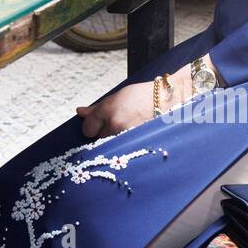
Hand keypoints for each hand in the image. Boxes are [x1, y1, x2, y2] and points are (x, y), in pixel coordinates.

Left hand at [76, 63, 194, 137]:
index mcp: (108, 110)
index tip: (97, 124)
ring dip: (114, 140)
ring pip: (110, 145)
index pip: (87, 128)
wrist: (168, 101)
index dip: (91, 126)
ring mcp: (126, 136)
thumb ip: (96, 108)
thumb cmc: (142, 96)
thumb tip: (79, 112)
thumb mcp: (116, 97)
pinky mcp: (136, 146)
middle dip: (103, 133)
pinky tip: (132, 137)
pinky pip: (122, 151)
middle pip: (97, 139)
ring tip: (127, 129)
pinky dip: (124, 146)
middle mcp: (115, 124)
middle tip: (116, 125)